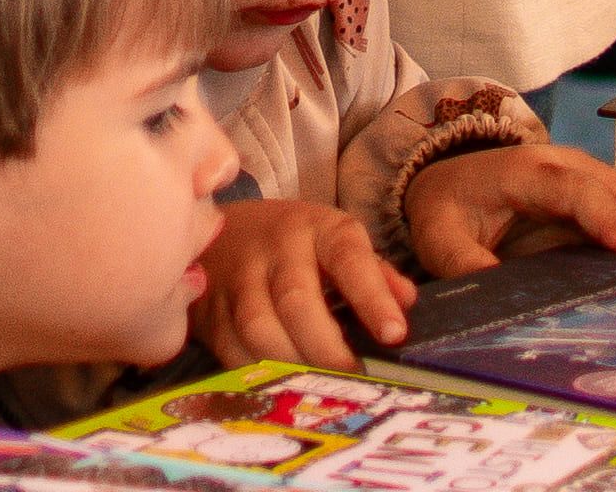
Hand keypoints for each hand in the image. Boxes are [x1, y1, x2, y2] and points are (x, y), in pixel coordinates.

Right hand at [192, 197, 406, 368]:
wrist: (217, 233)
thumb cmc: (293, 247)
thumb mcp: (335, 244)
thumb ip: (374, 274)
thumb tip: (406, 302)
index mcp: (316, 227)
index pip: (348, 258)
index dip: (372, 297)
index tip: (395, 335)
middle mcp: (274, 247)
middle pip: (297, 299)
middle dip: (326, 347)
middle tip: (352, 378)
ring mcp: (236, 278)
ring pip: (260, 328)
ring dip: (292, 364)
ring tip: (318, 387)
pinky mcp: (209, 309)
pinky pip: (232, 349)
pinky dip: (260, 373)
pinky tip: (281, 385)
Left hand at [404, 139, 615, 283]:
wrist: (450, 181)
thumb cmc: (448, 209)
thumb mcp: (438, 239)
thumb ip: (463, 263)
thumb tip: (497, 294)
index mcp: (524, 171)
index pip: (577, 188)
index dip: (608, 218)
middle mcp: (565, 163)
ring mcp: (587, 172)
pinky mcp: (600, 186)